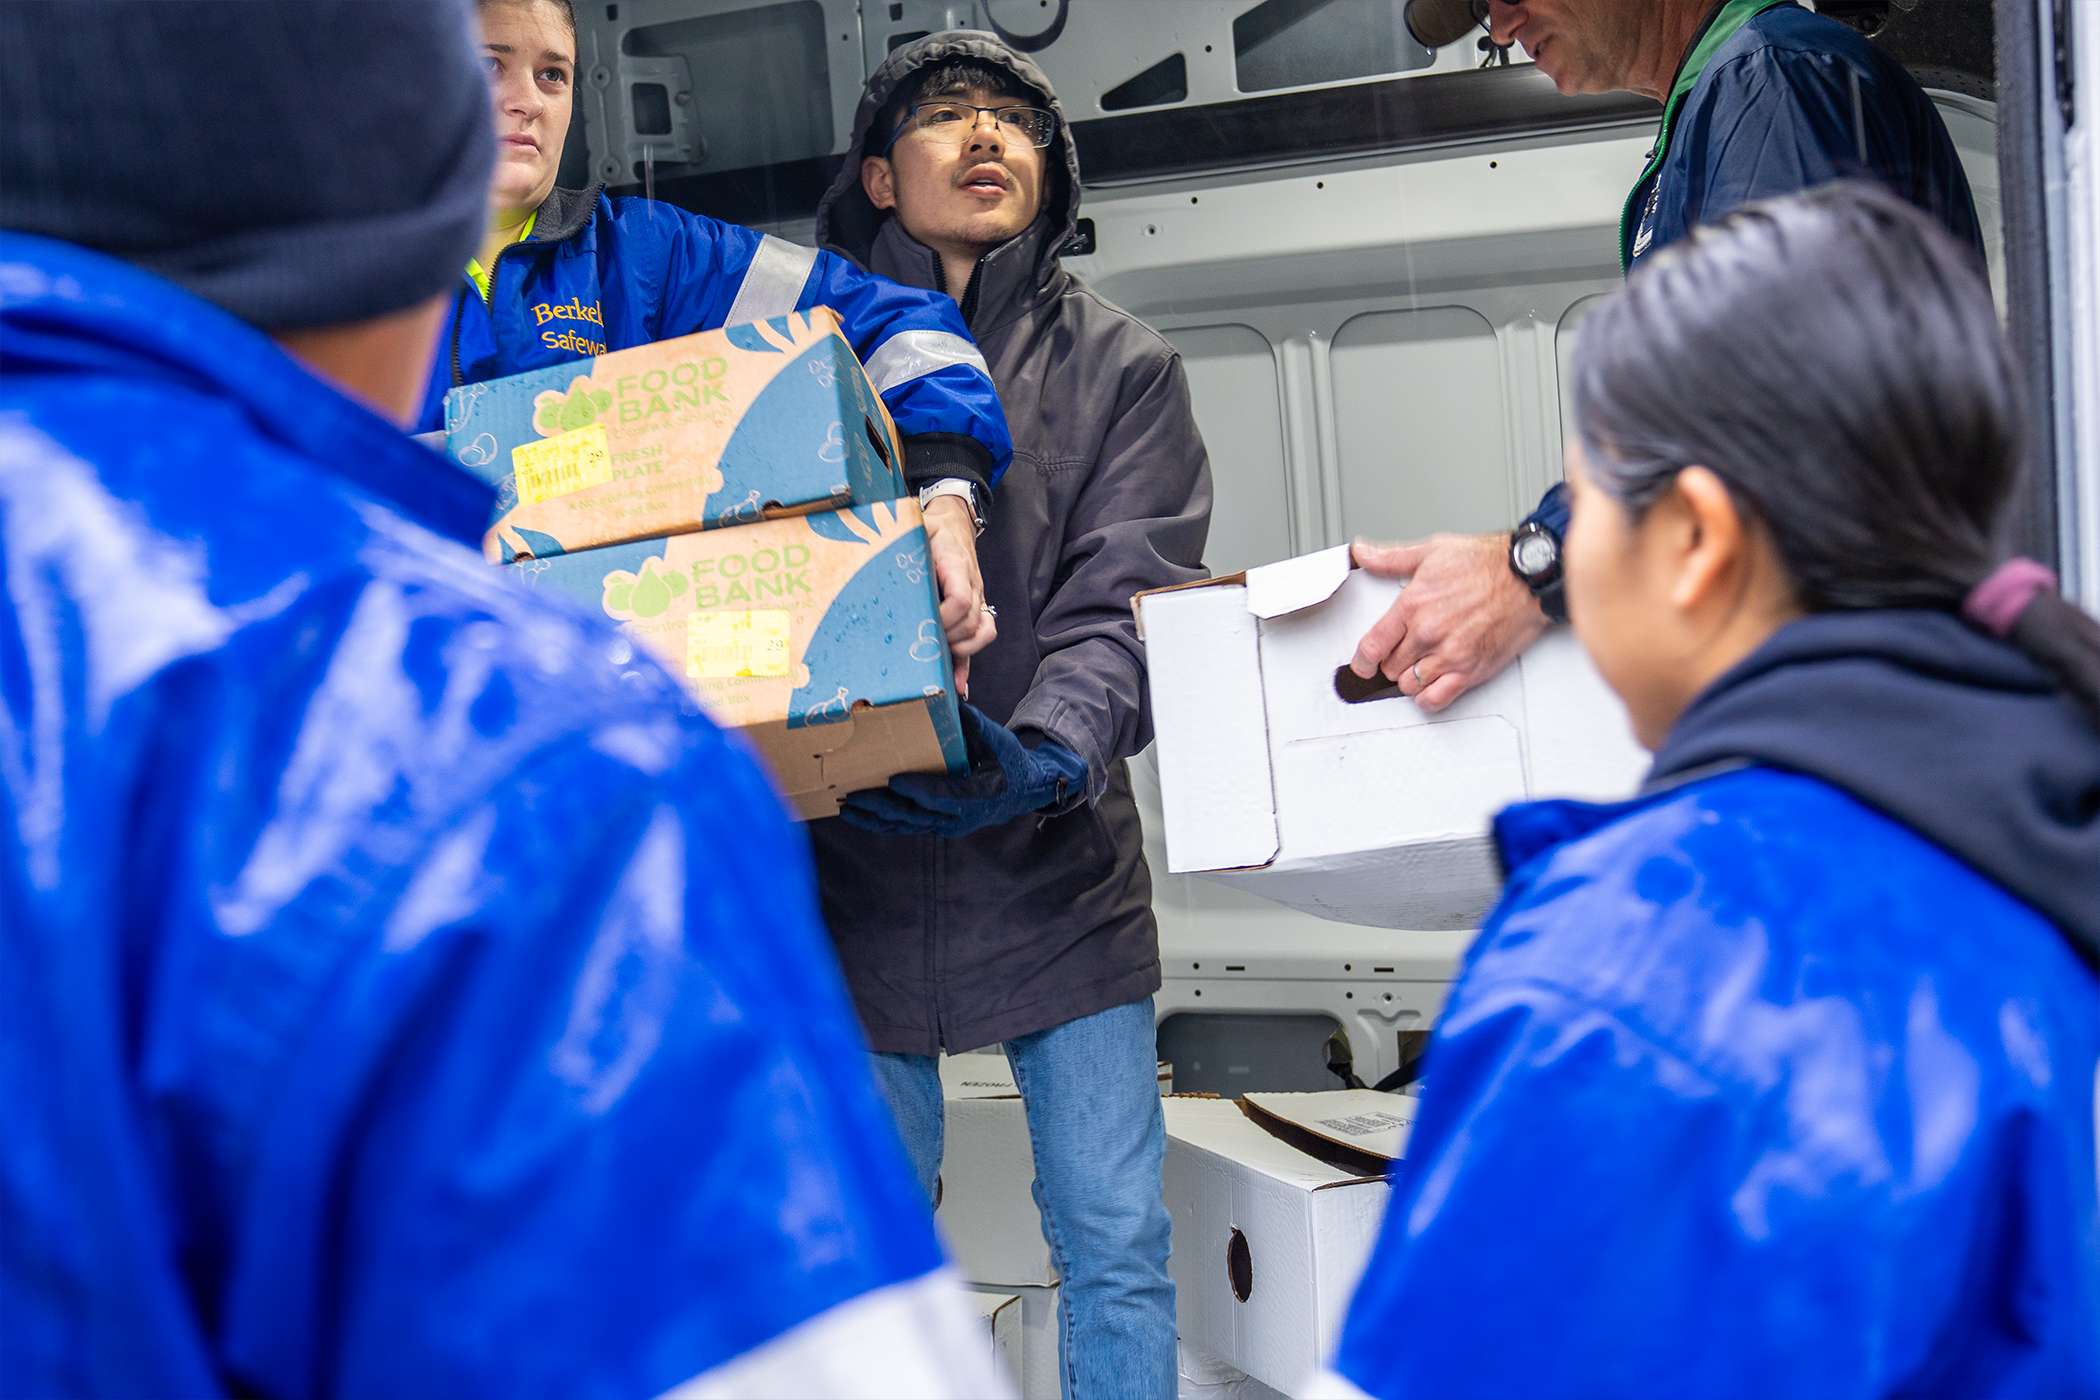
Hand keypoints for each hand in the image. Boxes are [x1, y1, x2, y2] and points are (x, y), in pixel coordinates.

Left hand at [837, 703, 1089, 838]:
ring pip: (906, 825)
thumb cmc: (1007, 759)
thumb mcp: (995, 738)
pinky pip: (906, 827)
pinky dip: (882, 822)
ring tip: (846, 807)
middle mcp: (960, 816)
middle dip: (882, 806)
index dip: (918, 789)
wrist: (1022, 789)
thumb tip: (948, 697)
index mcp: (978, 793)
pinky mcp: (937, 826)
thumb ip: (972, 722)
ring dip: (874, 818)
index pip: (943, 794)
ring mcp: (947, 824)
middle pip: (916, 814)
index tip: (893, 781)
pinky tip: (859, 815)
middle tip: (853, 795)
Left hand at [923, 494, 995, 697]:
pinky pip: (982, 638)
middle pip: (970, 622)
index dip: (944, 617)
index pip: (960, 599)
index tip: (922, 624)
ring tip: (938, 664)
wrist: (955, 525)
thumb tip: (881, 542)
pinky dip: (969, 664)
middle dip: (946, 638)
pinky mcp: (974, 611)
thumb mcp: (919, 525)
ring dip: (961, 653)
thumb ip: (906, 533)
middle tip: (920, 644)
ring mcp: (976, 599)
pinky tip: (957, 685)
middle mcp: (972, 585)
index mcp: (957, 566)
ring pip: (981, 633)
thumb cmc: (933, 528)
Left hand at [1348, 532, 1550, 712]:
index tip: (1362, 664)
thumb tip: (1363, 554)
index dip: (1362, 661)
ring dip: (1410, 679)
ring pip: (1409, 686)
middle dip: (1391, 662)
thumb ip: (1391, 558)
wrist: (1529, 577)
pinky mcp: (1471, 671)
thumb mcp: (1433, 550)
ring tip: (1419, 665)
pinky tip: (1431, 686)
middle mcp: (1429, 633)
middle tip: (1401, 653)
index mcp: (1414, 605)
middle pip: (1390, 667)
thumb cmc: (1489, 563)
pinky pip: (1435, 700)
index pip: (1372, 645)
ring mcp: (1450, 655)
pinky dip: (1428, 699)